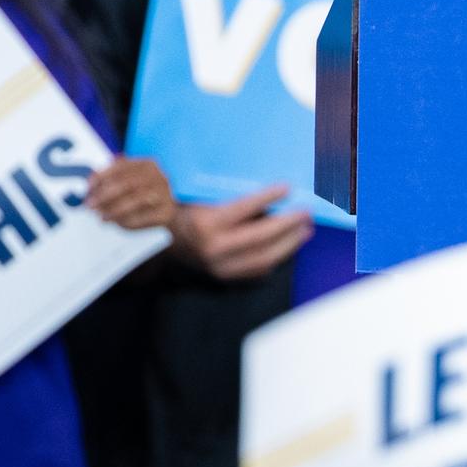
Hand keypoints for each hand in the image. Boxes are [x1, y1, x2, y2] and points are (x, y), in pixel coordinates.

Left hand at [87, 157, 178, 233]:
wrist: (170, 209)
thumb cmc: (146, 192)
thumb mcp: (133, 177)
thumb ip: (114, 176)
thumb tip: (92, 180)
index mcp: (148, 164)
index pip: (121, 167)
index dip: (102, 176)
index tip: (89, 187)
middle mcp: (158, 176)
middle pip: (127, 184)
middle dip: (105, 195)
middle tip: (91, 204)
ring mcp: (165, 194)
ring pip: (135, 201)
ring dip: (114, 210)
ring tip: (102, 216)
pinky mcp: (166, 212)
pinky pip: (143, 218)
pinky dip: (126, 221)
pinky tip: (117, 223)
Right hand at [169, 185, 313, 280]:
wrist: (160, 242)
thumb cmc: (182, 213)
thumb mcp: (198, 198)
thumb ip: (227, 197)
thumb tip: (267, 192)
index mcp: (205, 224)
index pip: (244, 209)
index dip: (267, 198)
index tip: (288, 188)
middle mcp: (213, 248)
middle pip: (260, 238)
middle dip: (288, 225)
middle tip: (306, 213)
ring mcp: (220, 267)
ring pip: (263, 259)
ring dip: (289, 244)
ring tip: (305, 230)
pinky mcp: (224, 278)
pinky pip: (257, 271)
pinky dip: (276, 258)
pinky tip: (289, 246)